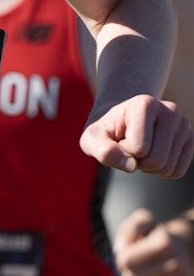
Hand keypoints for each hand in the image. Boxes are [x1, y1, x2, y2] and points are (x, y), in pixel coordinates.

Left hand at [79, 96, 193, 177]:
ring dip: (148, 167)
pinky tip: (152, 154)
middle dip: (137, 162)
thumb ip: (102, 152)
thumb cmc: (105, 131)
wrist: (121, 120)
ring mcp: (183, 124)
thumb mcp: (92, 139)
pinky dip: (161, 171)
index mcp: (145, 104)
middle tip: (129, 147)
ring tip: (140, 149)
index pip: (138, 148)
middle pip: (157, 160)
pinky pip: (177, 171)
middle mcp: (170, 110)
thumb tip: (130, 165)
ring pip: (168, 168)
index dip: (123, 151)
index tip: (118, 139)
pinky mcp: (190, 139)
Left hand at [114, 207, 193, 275]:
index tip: (128, 255)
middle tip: (134, 269)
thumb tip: (123, 247)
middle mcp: (178, 264)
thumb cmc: (154, 237)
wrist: (182, 250)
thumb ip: (131, 228)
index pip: (125, 261)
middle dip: (127, 274)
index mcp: (165, 243)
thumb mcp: (143, 222)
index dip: (121, 259)